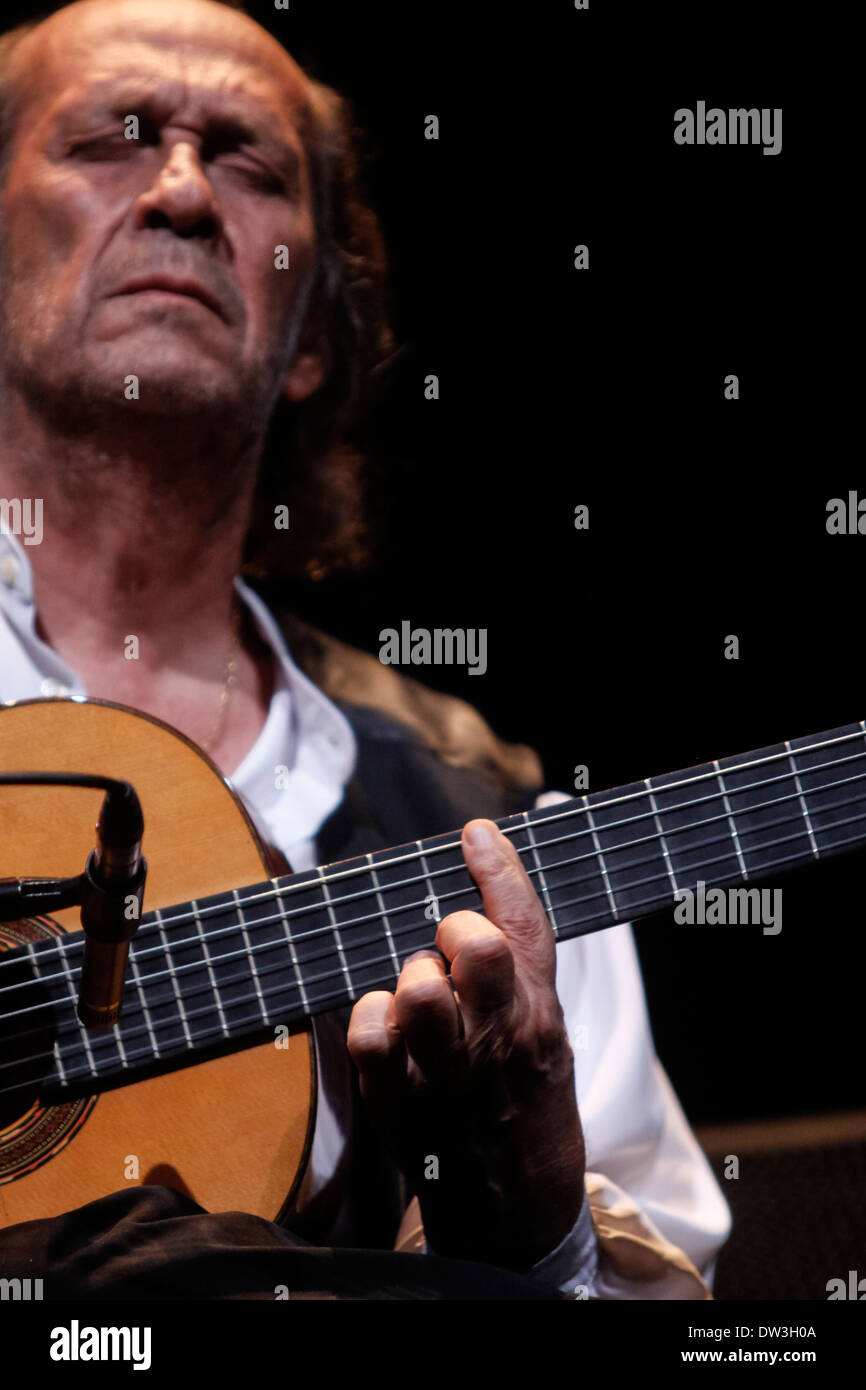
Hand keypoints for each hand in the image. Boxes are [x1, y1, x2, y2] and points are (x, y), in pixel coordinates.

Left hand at [347, 818, 584, 1269]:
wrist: (515, 1208)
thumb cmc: (524, 1105)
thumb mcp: (545, 1035)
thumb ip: (518, 975)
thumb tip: (480, 903)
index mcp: (539, 1018)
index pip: (525, 928)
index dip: (500, 870)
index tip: (476, 833)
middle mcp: (497, 1041)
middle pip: (478, 950)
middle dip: (455, 931)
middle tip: (448, 949)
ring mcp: (448, 1075)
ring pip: (419, 988)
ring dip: (411, 977)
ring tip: (419, 999)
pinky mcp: (400, 1103)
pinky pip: (368, 1034)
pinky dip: (369, 1019)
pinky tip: (384, 1029)